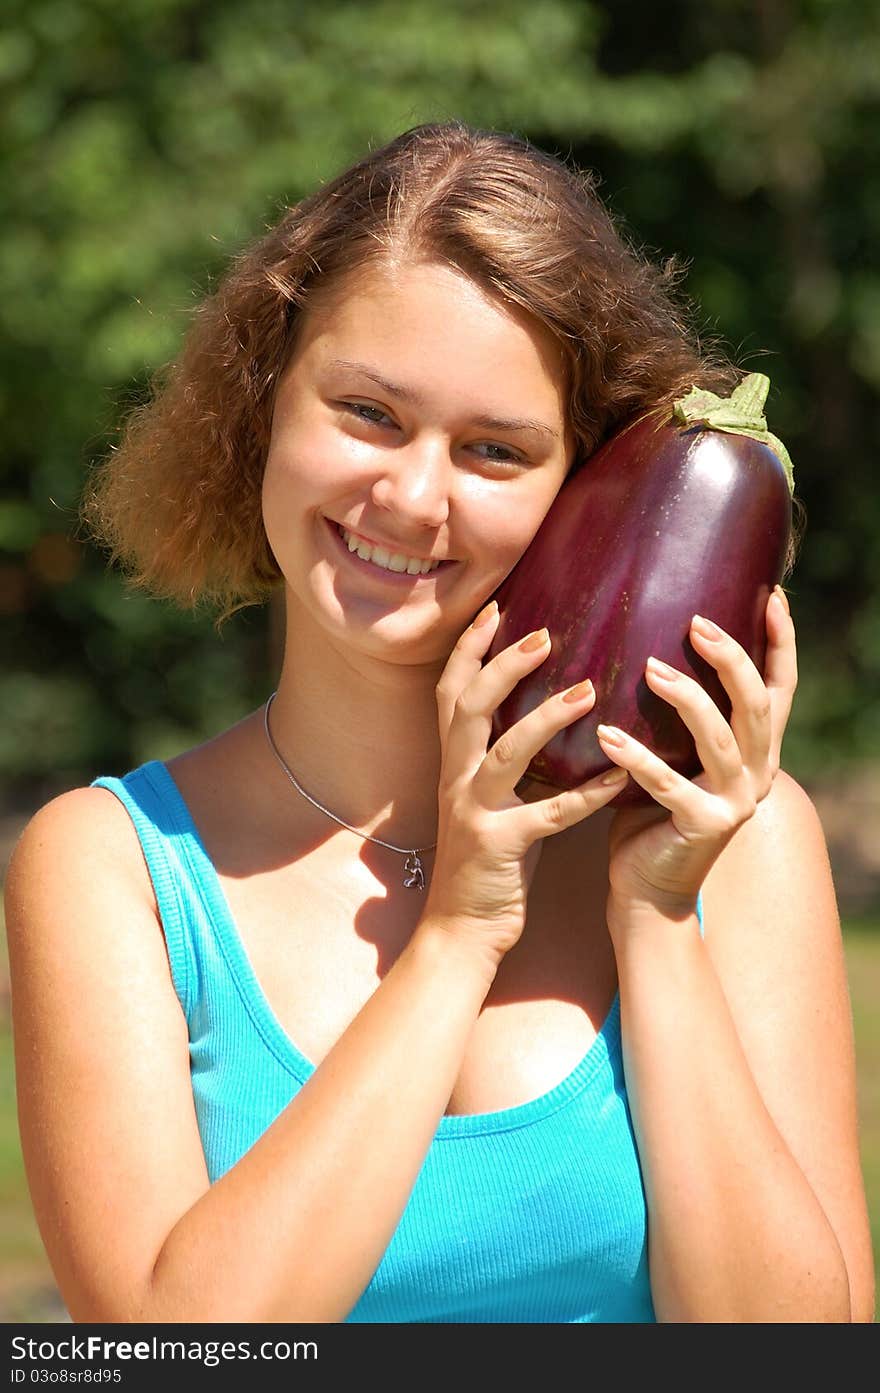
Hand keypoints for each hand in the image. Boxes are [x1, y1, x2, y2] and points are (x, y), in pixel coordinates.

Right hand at [421, 602, 628, 970]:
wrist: (463, 930)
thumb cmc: (490, 859)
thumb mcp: (490, 798)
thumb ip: (510, 757)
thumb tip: (556, 710)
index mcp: (454, 763)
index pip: (451, 691)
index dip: (469, 648)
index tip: (498, 607)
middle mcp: (456, 779)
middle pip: (468, 707)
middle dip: (502, 665)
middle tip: (544, 632)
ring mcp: (474, 813)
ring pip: (504, 752)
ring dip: (546, 717)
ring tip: (589, 690)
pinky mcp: (500, 848)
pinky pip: (549, 816)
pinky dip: (586, 795)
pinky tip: (622, 777)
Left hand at [599, 586, 797, 922]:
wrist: (646, 889)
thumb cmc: (649, 812)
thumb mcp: (672, 754)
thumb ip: (676, 713)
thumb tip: (643, 642)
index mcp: (756, 751)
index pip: (779, 687)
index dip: (781, 642)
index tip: (774, 596)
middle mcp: (758, 774)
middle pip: (757, 704)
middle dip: (731, 659)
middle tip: (697, 624)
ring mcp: (735, 803)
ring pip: (720, 740)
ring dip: (686, 699)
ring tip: (650, 668)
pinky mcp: (704, 828)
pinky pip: (669, 786)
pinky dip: (637, 759)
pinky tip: (606, 736)